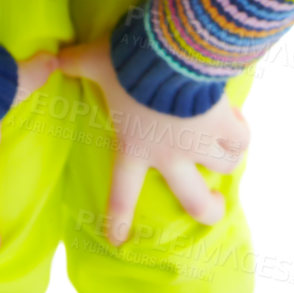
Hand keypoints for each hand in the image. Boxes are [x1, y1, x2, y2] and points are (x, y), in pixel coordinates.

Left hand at [56, 33, 249, 245]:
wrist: (171, 52)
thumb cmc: (128, 63)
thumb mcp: (96, 61)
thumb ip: (74, 62)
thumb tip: (51, 57)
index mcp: (134, 146)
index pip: (122, 193)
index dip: (118, 219)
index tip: (117, 240)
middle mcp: (171, 155)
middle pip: (194, 201)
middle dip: (208, 210)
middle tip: (213, 208)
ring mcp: (201, 144)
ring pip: (225, 167)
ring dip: (227, 159)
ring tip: (228, 148)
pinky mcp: (225, 125)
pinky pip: (241, 139)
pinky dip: (241, 132)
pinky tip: (237, 120)